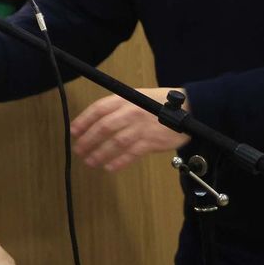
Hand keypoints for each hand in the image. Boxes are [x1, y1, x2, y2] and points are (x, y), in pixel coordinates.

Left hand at [70, 88, 190, 169]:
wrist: (189, 109)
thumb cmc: (161, 104)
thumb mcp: (138, 96)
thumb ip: (120, 107)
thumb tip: (98, 122)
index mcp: (126, 98)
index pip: (99, 109)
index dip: (84, 121)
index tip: (73, 132)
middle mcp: (131, 112)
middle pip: (104, 127)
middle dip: (88, 140)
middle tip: (78, 150)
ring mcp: (141, 127)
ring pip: (115, 142)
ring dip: (100, 153)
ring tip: (90, 161)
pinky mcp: (151, 141)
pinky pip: (131, 154)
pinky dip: (119, 162)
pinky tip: (109, 167)